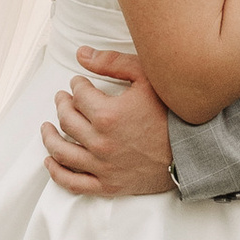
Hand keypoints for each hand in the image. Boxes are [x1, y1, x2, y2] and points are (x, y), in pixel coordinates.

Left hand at [41, 49, 175, 196]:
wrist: (192, 153)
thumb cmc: (172, 114)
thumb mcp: (147, 79)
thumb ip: (113, 63)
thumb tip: (81, 54)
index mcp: (108, 115)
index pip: (79, 95)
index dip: (76, 85)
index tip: (78, 83)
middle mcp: (100, 142)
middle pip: (66, 120)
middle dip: (61, 105)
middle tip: (62, 99)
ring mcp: (102, 166)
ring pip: (62, 151)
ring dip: (49, 137)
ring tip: (47, 127)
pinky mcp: (108, 185)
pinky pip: (73, 182)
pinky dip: (56, 172)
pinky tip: (50, 161)